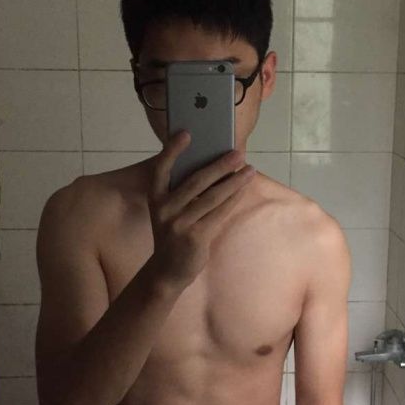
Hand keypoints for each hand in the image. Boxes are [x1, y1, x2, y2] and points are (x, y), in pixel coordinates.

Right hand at [148, 130, 255, 289]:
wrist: (166, 271)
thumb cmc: (173, 233)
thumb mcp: (170, 211)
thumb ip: (183, 192)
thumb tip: (216, 167)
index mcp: (155, 198)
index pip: (161, 169)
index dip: (172, 150)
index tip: (186, 133)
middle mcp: (164, 209)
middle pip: (196, 181)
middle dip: (220, 165)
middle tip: (238, 153)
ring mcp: (179, 224)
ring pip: (212, 197)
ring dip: (234, 182)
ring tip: (249, 170)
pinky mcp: (194, 237)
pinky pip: (219, 213)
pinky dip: (233, 199)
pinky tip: (243, 190)